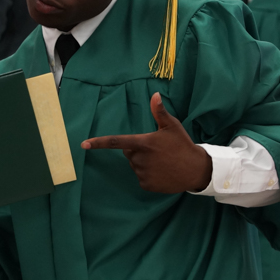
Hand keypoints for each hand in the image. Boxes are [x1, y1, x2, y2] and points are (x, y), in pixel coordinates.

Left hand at [82, 93, 211, 193]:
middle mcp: (140, 159)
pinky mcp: (146, 184)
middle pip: (129, 152)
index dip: (99, 143)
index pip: (116, 142)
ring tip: (161, 161)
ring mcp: (142, 173)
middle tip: (156, 149)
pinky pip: (141, 177)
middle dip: (137, 150)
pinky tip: (162, 171)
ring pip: (134, 165)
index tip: (84, 144)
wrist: (195, 170)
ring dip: (143, 162)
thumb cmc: (182, 145)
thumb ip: (160, 112)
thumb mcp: (172, 127)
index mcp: (144, 143)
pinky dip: (148, 174)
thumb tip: (155, 95)